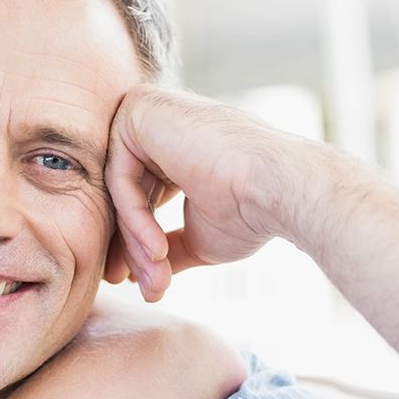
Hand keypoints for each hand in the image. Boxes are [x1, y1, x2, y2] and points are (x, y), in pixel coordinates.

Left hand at [104, 85, 294, 300]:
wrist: (279, 189)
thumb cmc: (250, 212)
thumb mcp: (198, 235)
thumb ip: (166, 244)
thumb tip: (141, 275)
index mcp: (173, 144)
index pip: (138, 195)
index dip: (138, 243)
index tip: (141, 284)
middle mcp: (158, 123)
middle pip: (125, 194)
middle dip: (134, 248)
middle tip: (146, 289)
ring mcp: (147, 111)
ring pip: (119, 190)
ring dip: (137, 242)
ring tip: (157, 280)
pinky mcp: (139, 109)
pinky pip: (119, 177)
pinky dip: (135, 219)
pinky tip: (158, 250)